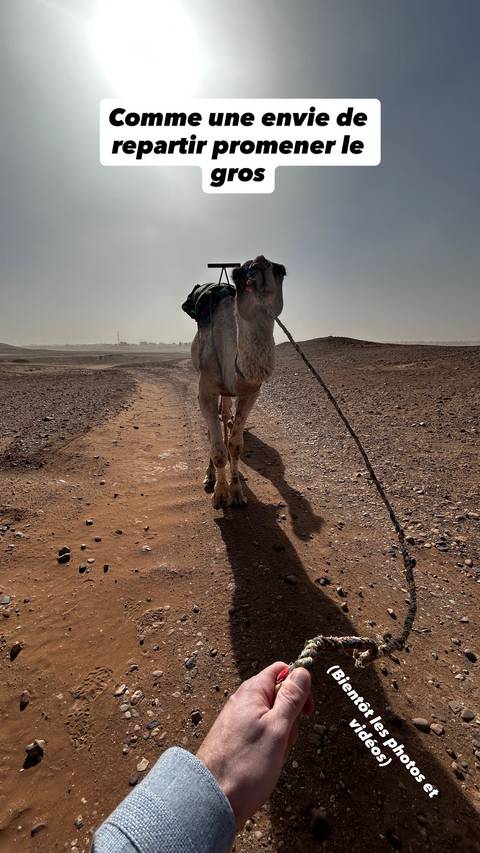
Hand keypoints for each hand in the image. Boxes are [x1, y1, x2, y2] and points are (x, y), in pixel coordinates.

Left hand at [196, 662, 312, 828]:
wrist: (212, 799)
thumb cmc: (246, 765)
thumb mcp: (278, 728)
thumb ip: (291, 698)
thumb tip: (303, 671)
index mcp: (252, 691)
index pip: (282, 670)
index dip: (299, 686)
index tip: (306, 711)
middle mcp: (243, 701)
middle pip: (279, 696)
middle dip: (290, 718)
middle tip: (284, 739)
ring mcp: (238, 720)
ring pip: (272, 719)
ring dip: (281, 737)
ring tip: (272, 756)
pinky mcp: (236, 739)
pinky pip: (262, 735)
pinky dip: (269, 747)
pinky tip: (263, 764)